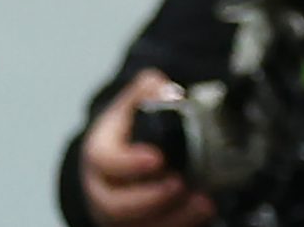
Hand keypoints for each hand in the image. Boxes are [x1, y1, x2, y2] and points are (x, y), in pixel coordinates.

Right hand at [80, 70, 213, 226]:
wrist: (122, 155)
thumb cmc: (129, 129)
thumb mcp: (135, 102)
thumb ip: (150, 90)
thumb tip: (168, 91)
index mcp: (99, 154)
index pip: (104, 161)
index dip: (128, 163)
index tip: (157, 158)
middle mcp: (103, 189)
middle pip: (114, 205)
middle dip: (150, 198)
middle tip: (180, 183)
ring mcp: (118, 212)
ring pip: (135, 225)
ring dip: (171, 217)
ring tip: (203, 201)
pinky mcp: (138, 223)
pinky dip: (181, 224)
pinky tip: (203, 211)